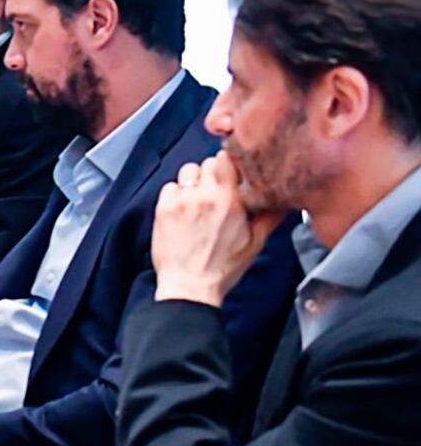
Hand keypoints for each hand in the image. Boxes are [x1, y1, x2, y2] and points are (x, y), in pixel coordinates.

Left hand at [152, 153, 287, 306]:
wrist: (190, 286)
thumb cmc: (223, 267)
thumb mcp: (255, 243)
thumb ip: (270, 217)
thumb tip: (282, 200)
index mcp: (229, 201)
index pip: (226, 159)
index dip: (229, 164)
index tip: (232, 175)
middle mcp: (204, 196)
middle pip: (207, 163)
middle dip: (213, 174)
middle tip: (215, 191)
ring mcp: (181, 201)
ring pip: (187, 171)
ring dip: (193, 182)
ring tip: (197, 200)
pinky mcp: (162, 208)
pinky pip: (169, 186)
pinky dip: (175, 193)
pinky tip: (182, 209)